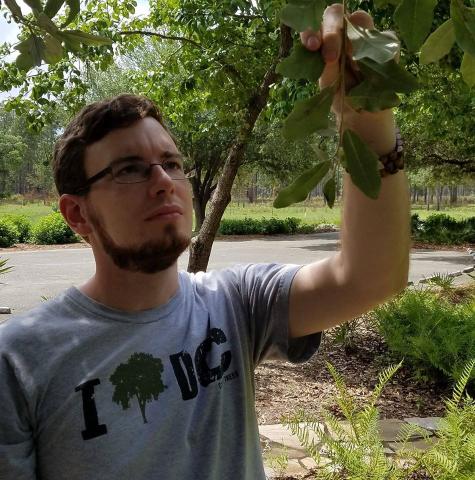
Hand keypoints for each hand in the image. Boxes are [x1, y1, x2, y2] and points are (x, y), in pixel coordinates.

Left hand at [300, 3, 396, 153]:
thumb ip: (327, 70)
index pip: (315, 26)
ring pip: (361, 20)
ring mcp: (364, 36)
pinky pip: (387, 38)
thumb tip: (332, 57)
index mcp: (323, 42)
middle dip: (332, 32)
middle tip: (331, 57)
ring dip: (355, 40)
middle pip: (336, 14)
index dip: (312, 31)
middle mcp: (342, 34)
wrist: (362, 114)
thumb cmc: (340, 98)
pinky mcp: (386, 44)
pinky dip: (380, 53)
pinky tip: (376, 71)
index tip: (312, 46)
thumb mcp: (329, 88)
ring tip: (355, 67)